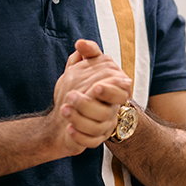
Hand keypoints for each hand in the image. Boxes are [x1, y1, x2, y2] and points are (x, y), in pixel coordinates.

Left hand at [50, 39, 130, 153]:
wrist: (66, 108)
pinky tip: (68, 128)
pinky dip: (79, 135)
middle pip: (106, 112)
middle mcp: (112, 109)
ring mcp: (105, 126)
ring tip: (64, 109)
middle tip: (70, 96)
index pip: (121, 92)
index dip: (110, 91)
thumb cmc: (80, 85)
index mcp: (113, 91)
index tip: (95, 86)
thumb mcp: (84, 66)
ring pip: (97, 128)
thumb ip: (88, 53)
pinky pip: (90, 142)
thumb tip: (80, 43)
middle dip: (87, 105)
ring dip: (79, 119)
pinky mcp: (95, 138)